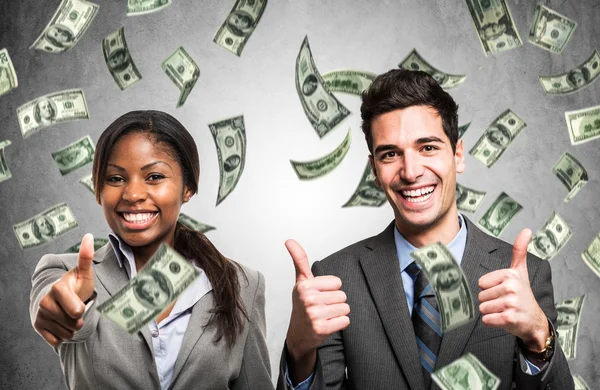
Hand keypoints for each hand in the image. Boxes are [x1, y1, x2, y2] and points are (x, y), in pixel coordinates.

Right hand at [33, 233, 94, 346]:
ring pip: (67, 333)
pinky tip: (61, 324)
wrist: (60, 298)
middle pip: (74, 323)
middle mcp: (45, 301)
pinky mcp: (37, 327)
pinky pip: (57, 340)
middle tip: (76, 309)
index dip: (82, 309)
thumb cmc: (76, 286)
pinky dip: (62, 335)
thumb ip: (86, 257)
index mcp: (58, 288)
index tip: (79, 301)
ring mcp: (40, 315)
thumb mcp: (84, 273)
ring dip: (72, 327)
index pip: (76, 311)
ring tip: (69, 315)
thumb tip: (88, 236)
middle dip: (79, 319)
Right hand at [285, 239, 349, 383]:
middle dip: (334, 302)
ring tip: (324, 315)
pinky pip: (345, 321)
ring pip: (345, 308)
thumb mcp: (301, 281)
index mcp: (304, 285)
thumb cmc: (303, 304)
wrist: (299, 334)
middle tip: (320, 307)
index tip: (318, 294)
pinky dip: (339, 324)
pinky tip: (327, 324)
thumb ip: (299, 259)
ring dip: (337, 313)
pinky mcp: (322, 328)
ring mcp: (314, 314)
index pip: (337, 282)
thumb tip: (289, 240)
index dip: (331, 289)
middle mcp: (308, 299)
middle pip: (342, 295)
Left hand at [478, 229, 548, 350]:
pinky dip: (492, 322)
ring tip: (504, 310)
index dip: (490, 289)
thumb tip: (527, 230)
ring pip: (483, 308)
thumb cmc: (523, 295)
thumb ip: (519, 251)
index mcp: (510, 275)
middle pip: (481, 296)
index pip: (481, 283)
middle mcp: (511, 287)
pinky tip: (504, 319)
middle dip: (490, 301)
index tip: (503, 291)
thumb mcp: (520, 271)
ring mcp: (510, 303)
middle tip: (505, 302)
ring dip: (491, 312)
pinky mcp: (509, 318)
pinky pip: (486, 320)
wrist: (534, 320)